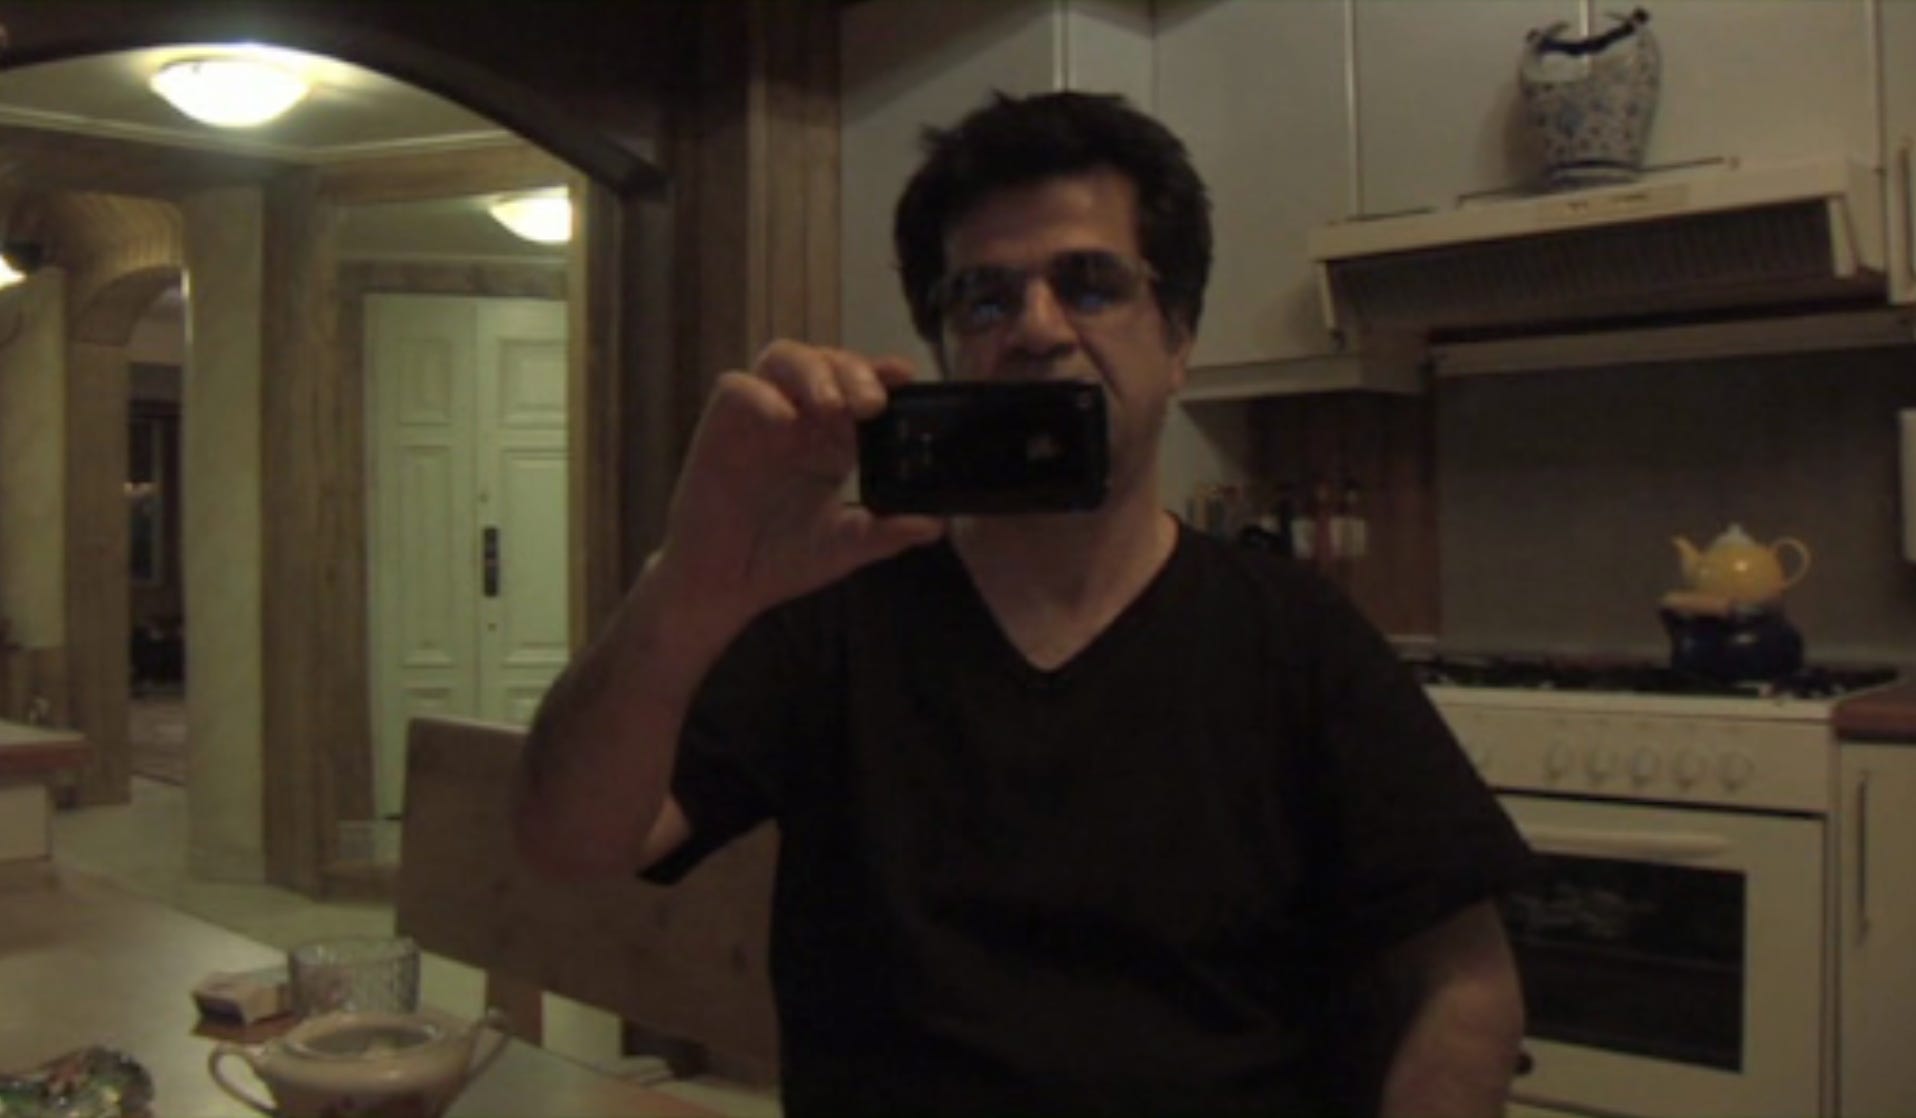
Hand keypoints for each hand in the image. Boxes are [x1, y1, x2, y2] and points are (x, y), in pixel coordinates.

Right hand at [652, 340, 944, 628]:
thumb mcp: (842, 548)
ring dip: (812, 371)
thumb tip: (936, 526)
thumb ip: (884, 534)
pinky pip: (736, 388)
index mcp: (832, 441)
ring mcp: (758, 419)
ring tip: (831, 405)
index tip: (905, 374)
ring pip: (782, 358)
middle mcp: (798, 420)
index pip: (859, 387)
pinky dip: (762, 396)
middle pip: (826, 361)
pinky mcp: (720, 427)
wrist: (724, 585)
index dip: (881, 373)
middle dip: (852, 371)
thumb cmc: (781, 560)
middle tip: (871, 403)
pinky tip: (785, 422)